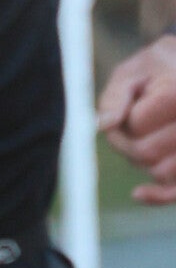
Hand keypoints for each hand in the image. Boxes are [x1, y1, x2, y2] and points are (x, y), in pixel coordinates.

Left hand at [97, 39, 175, 202]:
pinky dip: (159, 196)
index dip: (120, 120)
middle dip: (127, 143)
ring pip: (161, 172)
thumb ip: (117, 95)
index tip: (124, 111)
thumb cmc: (158, 72)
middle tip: (129, 126)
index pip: (138, 122)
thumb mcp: (134, 72)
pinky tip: (139, 193)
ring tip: (151, 136)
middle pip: (145, 151)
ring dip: (144, 160)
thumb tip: (105, 124)